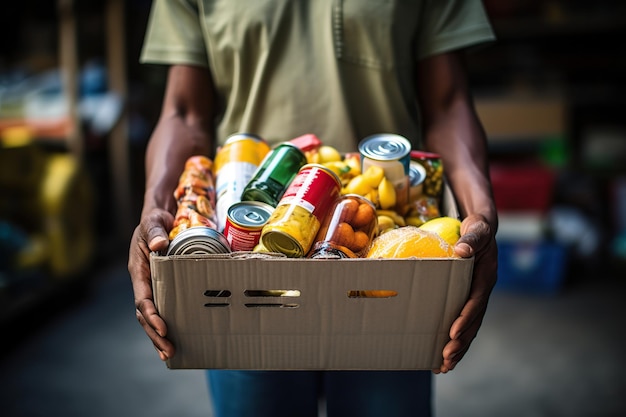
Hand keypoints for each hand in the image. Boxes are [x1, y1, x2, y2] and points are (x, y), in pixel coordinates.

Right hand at [128, 208, 175, 360]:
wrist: (159, 217)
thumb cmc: (154, 220)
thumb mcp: (152, 222)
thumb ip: (155, 231)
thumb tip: (159, 244)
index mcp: (138, 270)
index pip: (143, 298)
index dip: (152, 314)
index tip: (163, 328)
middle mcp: (143, 281)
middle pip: (145, 314)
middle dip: (155, 334)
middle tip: (169, 351)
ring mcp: (151, 285)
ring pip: (152, 316)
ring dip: (159, 336)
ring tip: (171, 354)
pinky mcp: (162, 286)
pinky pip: (163, 308)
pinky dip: (166, 325)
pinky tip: (177, 339)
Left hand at [433, 213, 497, 373]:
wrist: (482, 229)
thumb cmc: (477, 229)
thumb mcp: (477, 229)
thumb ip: (472, 239)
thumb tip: (461, 250)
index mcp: (486, 277)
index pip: (476, 301)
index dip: (465, 317)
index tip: (453, 332)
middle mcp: (483, 290)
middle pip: (473, 322)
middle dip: (460, 342)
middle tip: (445, 360)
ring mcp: (477, 297)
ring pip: (469, 327)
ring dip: (458, 348)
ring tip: (443, 366)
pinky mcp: (468, 299)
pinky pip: (463, 322)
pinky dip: (455, 339)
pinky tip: (441, 354)